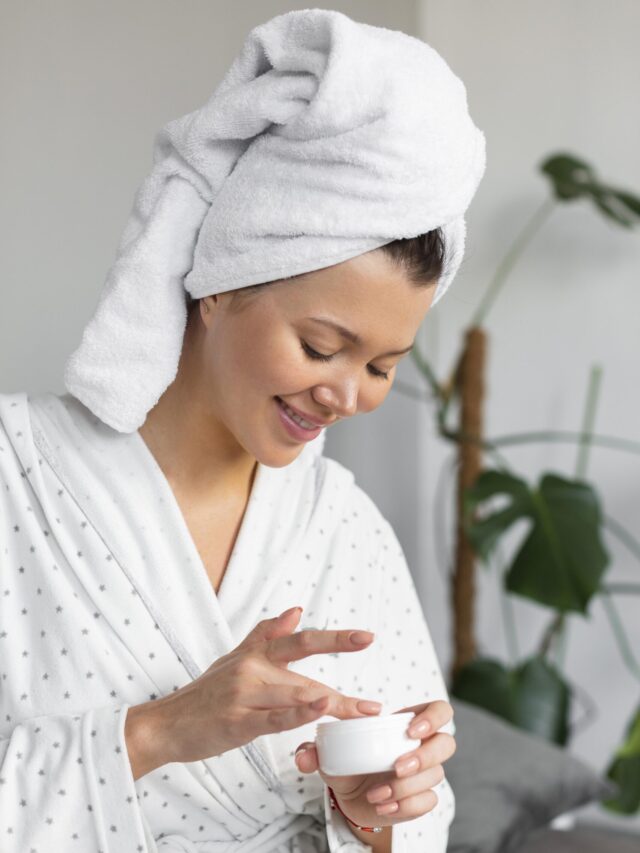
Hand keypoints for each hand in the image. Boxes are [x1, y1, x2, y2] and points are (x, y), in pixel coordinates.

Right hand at [149, 606, 382, 764]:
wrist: (167, 724)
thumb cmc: (206, 694)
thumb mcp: (234, 657)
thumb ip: (265, 634)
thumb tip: (296, 610)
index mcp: (255, 652)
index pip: (300, 640)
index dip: (334, 638)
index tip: (366, 637)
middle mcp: (251, 667)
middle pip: (303, 666)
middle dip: (340, 671)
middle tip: (371, 678)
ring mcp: (244, 693)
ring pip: (295, 693)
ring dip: (332, 703)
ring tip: (361, 711)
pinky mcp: (238, 721)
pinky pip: (274, 717)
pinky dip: (299, 713)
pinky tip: (320, 709)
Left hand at [295, 699, 454, 828]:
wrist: (349, 796)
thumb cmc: (346, 761)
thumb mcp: (329, 751)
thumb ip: (314, 748)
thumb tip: (305, 753)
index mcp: (409, 723)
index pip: (440, 710)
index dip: (434, 717)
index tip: (412, 730)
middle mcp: (424, 746)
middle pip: (447, 744)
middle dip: (424, 756)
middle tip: (396, 767)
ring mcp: (427, 774)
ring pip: (436, 776)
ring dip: (405, 787)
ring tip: (375, 793)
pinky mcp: (423, 798)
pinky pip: (427, 801)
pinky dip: (405, 806)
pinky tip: (383, 806)